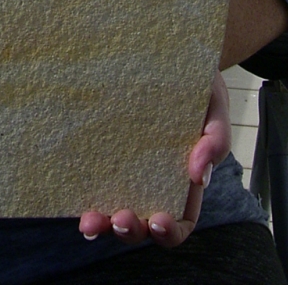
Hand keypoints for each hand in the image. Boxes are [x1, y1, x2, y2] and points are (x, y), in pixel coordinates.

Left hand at [78, 70, 230, 247]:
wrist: (172, 56)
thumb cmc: (200, 89)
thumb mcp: (216, 109)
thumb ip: (216, 140)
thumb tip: (198, 175)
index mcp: (183, 182)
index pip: (178, 221)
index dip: (169, 232)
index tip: (159, 221)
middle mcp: (151, 182)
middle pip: (141, 224)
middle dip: (130, 230)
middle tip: (120, 219)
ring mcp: (123, 168)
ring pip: (111, 209)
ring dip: (101, 224)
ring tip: (90, 221)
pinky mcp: (101, 149)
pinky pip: (89, 178)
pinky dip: (81, 193)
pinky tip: (71, 190)